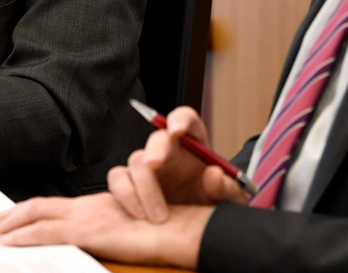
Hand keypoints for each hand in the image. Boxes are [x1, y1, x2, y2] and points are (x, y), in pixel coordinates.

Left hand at [0, 191, 211, 267]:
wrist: (180, 230)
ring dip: (8, 225)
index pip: (50, 207)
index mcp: (93, 207)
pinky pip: (46, 232)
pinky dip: (22, 237)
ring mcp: (86, 216)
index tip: (5, 221)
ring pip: (34, 215)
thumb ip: (102, 236)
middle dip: (7, 217)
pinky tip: (8, 244)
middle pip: (36, 206)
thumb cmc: (161, 235)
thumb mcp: (125, 234)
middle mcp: (85, 206)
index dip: (25, 213)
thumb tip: (81, 247)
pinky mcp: (88, 230)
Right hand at [119, 107, 251, 215]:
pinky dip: (124, 195)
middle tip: (154, 164)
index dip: (180, 119)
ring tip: (158, 217)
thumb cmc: (213, 204)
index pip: (186, 119)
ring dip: (143, 187)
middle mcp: (168, 151)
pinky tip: (138, 214)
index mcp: (194, 144)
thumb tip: (214, 174)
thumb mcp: (229, 199)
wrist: (196, 228)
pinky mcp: (131, 184)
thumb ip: (227, 187)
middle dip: (155, 149)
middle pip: (157, 139)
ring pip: (136, 161)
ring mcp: (147, 167)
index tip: (177, 129)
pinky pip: (118, 180)